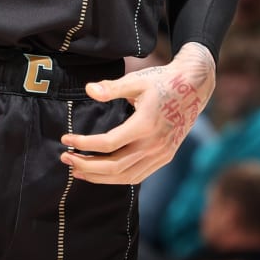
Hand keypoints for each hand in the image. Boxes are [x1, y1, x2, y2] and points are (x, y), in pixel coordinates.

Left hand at [60, 44, 215, 183]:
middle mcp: (154, 145)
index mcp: (146, 125)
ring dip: (98, 176)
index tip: (66, 139)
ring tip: (78, 170)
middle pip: (114, 167)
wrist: (194, 87)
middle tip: (66, 158)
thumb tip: (89, 89)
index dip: (83, 144)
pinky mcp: (165, 157)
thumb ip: (112, 87)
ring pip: (125, 176)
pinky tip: (102, 174)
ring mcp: (161, 154)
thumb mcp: (137, 80)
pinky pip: (137, 175)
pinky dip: (117, 178)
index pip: (108, 144)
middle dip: (86, 165)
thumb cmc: (163, 81)